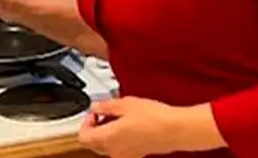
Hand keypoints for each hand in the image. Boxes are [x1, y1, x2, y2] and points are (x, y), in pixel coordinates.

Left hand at [77, 97, 193, 156]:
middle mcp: (114, 151)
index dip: (85, 122)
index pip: (82, 137)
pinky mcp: (137, 155)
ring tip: (118, 117)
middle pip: (93, 143)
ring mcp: (126, 155)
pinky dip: (119, 138)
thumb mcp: (123, 104)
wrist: (175, 130)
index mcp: (107, 138)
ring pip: (106, 147)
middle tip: (103, 113)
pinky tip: (129, 125)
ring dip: (107, 132)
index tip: (94, 111)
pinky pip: (120, 148)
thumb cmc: (153, 118)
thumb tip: (96, 107)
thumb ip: (105, 106)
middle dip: (95, 127)